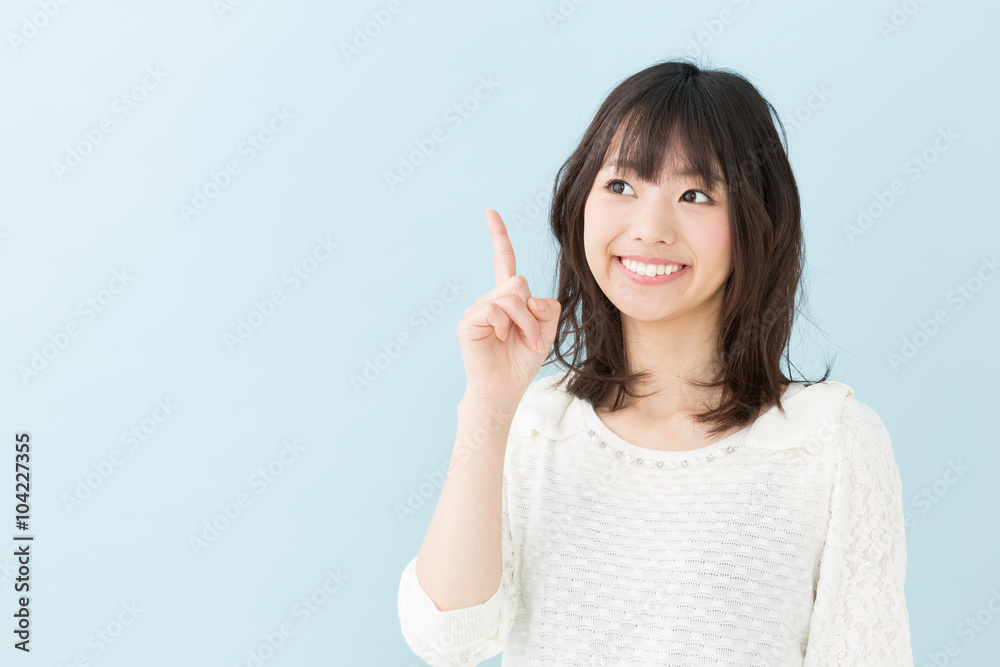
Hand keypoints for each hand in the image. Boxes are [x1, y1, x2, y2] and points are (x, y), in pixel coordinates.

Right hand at [457, 208, 560, 407]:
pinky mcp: (469, 322)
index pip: (504, 261)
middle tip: (533, 338)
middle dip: (533, 313)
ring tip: (521, 343)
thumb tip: (531, 296)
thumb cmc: (521, 361)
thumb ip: (547, 308)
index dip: (498, 236)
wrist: (503, 390)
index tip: (490, 212)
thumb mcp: (546, 331)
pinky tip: (501, 340)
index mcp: (507, 298)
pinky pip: (495, 309)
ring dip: (525, 323)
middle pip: (519, 283)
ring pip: (511, 297)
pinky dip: (507, 326)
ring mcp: (477, 309)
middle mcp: (489, 299)